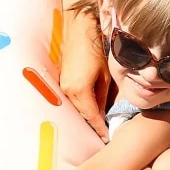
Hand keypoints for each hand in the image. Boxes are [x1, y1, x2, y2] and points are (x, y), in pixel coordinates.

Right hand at [58, 14, 110, 140]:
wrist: (80, 30)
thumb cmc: (96, 49)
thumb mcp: (105, 75)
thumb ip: (103, 97)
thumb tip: (102, 113)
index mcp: (79, 90)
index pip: (91, 116)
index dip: (100, 128)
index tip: (107, 138)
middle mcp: (68, 91)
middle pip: (82, 115)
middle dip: (92, 125)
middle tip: (104, 135)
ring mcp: (62, 86)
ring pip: (76, 108)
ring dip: (86, 116)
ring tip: (98, 125)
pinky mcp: (62, 81)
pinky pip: (72, 100)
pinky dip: (81, 106)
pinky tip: (90, 109)